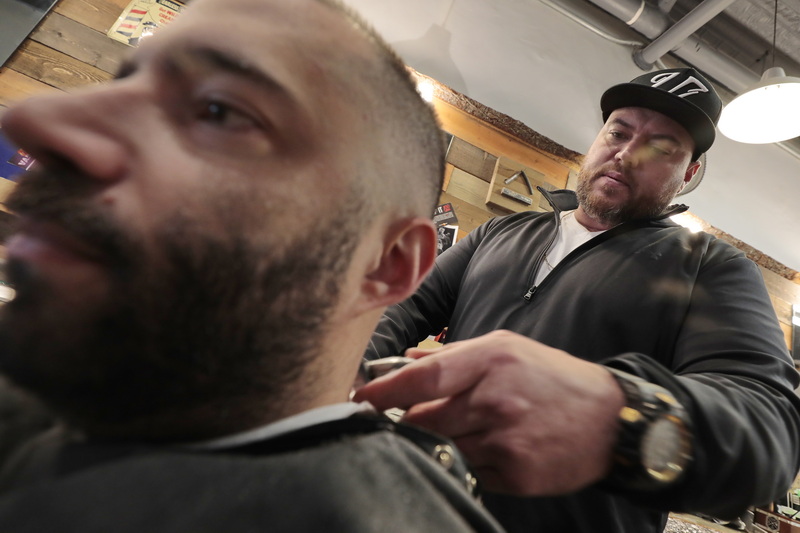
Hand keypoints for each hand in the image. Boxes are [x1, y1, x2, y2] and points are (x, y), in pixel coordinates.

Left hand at [353, 330, 624, 495]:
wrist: (609, 420)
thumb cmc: (552, 378)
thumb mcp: (508, 348)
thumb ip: (454, 354)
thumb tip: (407, 359)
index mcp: (491, 360)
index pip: (422, 378)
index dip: (384, 391)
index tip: (360, 399)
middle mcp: (495, 400)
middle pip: (423, 419)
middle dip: (407, 421)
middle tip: (402, 418)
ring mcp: (504, 441)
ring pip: (442, 447)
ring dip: (437, 441)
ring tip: (459, 429)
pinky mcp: (513, 474)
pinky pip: (468, 472)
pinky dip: (465, 462)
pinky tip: (484, 448)